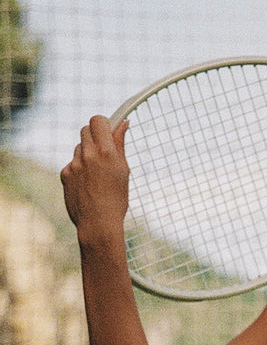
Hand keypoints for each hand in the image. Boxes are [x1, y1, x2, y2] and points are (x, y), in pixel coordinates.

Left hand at [61, 115, 129, 237]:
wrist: (98, 224)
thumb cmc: (116, 199)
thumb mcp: (123, 170)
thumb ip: (120, 144)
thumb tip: (124, 123)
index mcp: (107, 152)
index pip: (98, 120)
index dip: (102, 123)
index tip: (107, 130)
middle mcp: (89, 155)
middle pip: (86, 130)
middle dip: (94, 136)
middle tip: (103, 151)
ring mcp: (74, 164)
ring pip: (79, 147)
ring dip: (86, 154)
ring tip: (96, 174)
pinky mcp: (65, 174)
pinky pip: (72, 163)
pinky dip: (79, 169)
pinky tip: (87, 184)